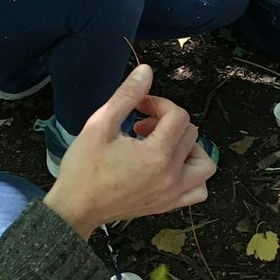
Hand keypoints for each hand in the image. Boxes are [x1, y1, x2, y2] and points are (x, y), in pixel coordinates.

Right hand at [44, 65, 215, 238]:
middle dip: (168, 122)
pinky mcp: (168, 205)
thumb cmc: (84, 168)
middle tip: (142, 126)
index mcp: (157, 154)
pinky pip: (198, 191)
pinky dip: (192, 176)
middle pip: (191, 134)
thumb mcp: (100, 125)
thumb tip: (146, 71)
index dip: (159, 103)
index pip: (178, 116)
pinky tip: (172, 169)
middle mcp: (171, 175)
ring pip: (204, 164)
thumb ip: (126, 96)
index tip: (139, 107)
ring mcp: (172, 193)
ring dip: (189, 148)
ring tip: (164, 145)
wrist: (75, 208)